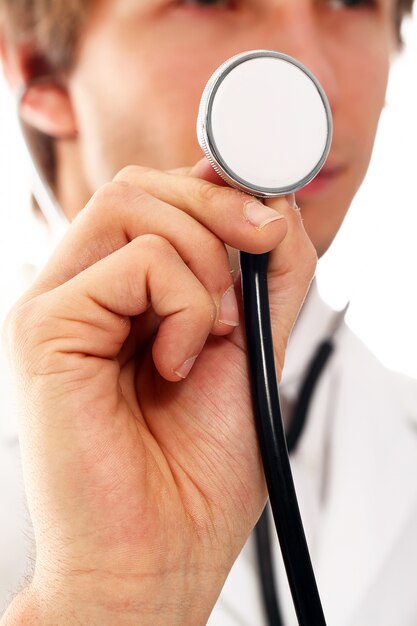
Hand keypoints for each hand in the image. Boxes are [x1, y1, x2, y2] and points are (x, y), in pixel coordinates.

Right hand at [4, 159, 315, 624]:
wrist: (159, 552)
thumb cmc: (198, 469)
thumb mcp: (251, 347)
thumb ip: (262, 275)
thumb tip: (268, 203)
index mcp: (125, 293)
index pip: (157, 197)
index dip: (213, 190)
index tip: (264, 218)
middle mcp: (84, 290)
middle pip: (139, 185)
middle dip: (218, 211)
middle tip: (253, 266)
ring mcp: (59, 303)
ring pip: (130, 203)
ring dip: (202, 262)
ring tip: (208, 334)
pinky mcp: (45, 327)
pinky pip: (132, 263)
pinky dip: (181, 305)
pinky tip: (174, 363)